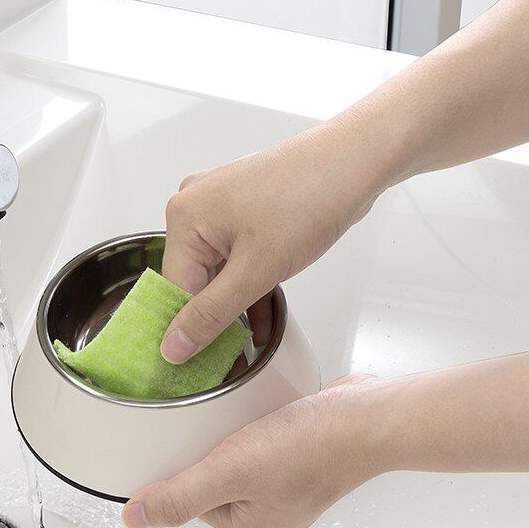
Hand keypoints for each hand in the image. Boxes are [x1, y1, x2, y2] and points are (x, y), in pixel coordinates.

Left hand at [122, 375, 391, 527]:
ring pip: (239, 462)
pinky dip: (260, 429)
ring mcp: (290, 491)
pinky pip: (265, 447)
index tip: (195, 443)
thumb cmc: (310, 449)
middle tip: (224, 428)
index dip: (187, 467)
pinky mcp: (303, 463)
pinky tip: (266, 416)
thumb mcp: (229, 472)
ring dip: (235, 437)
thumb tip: (135, 520)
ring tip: (247, 420)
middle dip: (212, 450)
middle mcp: (271, 518)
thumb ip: (179, 497)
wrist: (368, 419)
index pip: (190, 500)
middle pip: (213, 481)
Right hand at [159, 125, 400, 363]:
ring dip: (234, 307)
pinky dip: (248, 285)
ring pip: (217, 272)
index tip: (199, 367)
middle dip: (214, 320)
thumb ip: (212, 313)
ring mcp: (220, 205)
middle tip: (229, 361)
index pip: (174, 289)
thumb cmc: (309, 199)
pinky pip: (236, 257)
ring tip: (247, 347)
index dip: (188, 331)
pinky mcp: (245, 209)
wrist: (355, 161)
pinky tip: (261, 320)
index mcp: (185, 216)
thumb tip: (173, 347)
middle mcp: (194, 206)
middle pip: (193, 280)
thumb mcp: (257, 270)